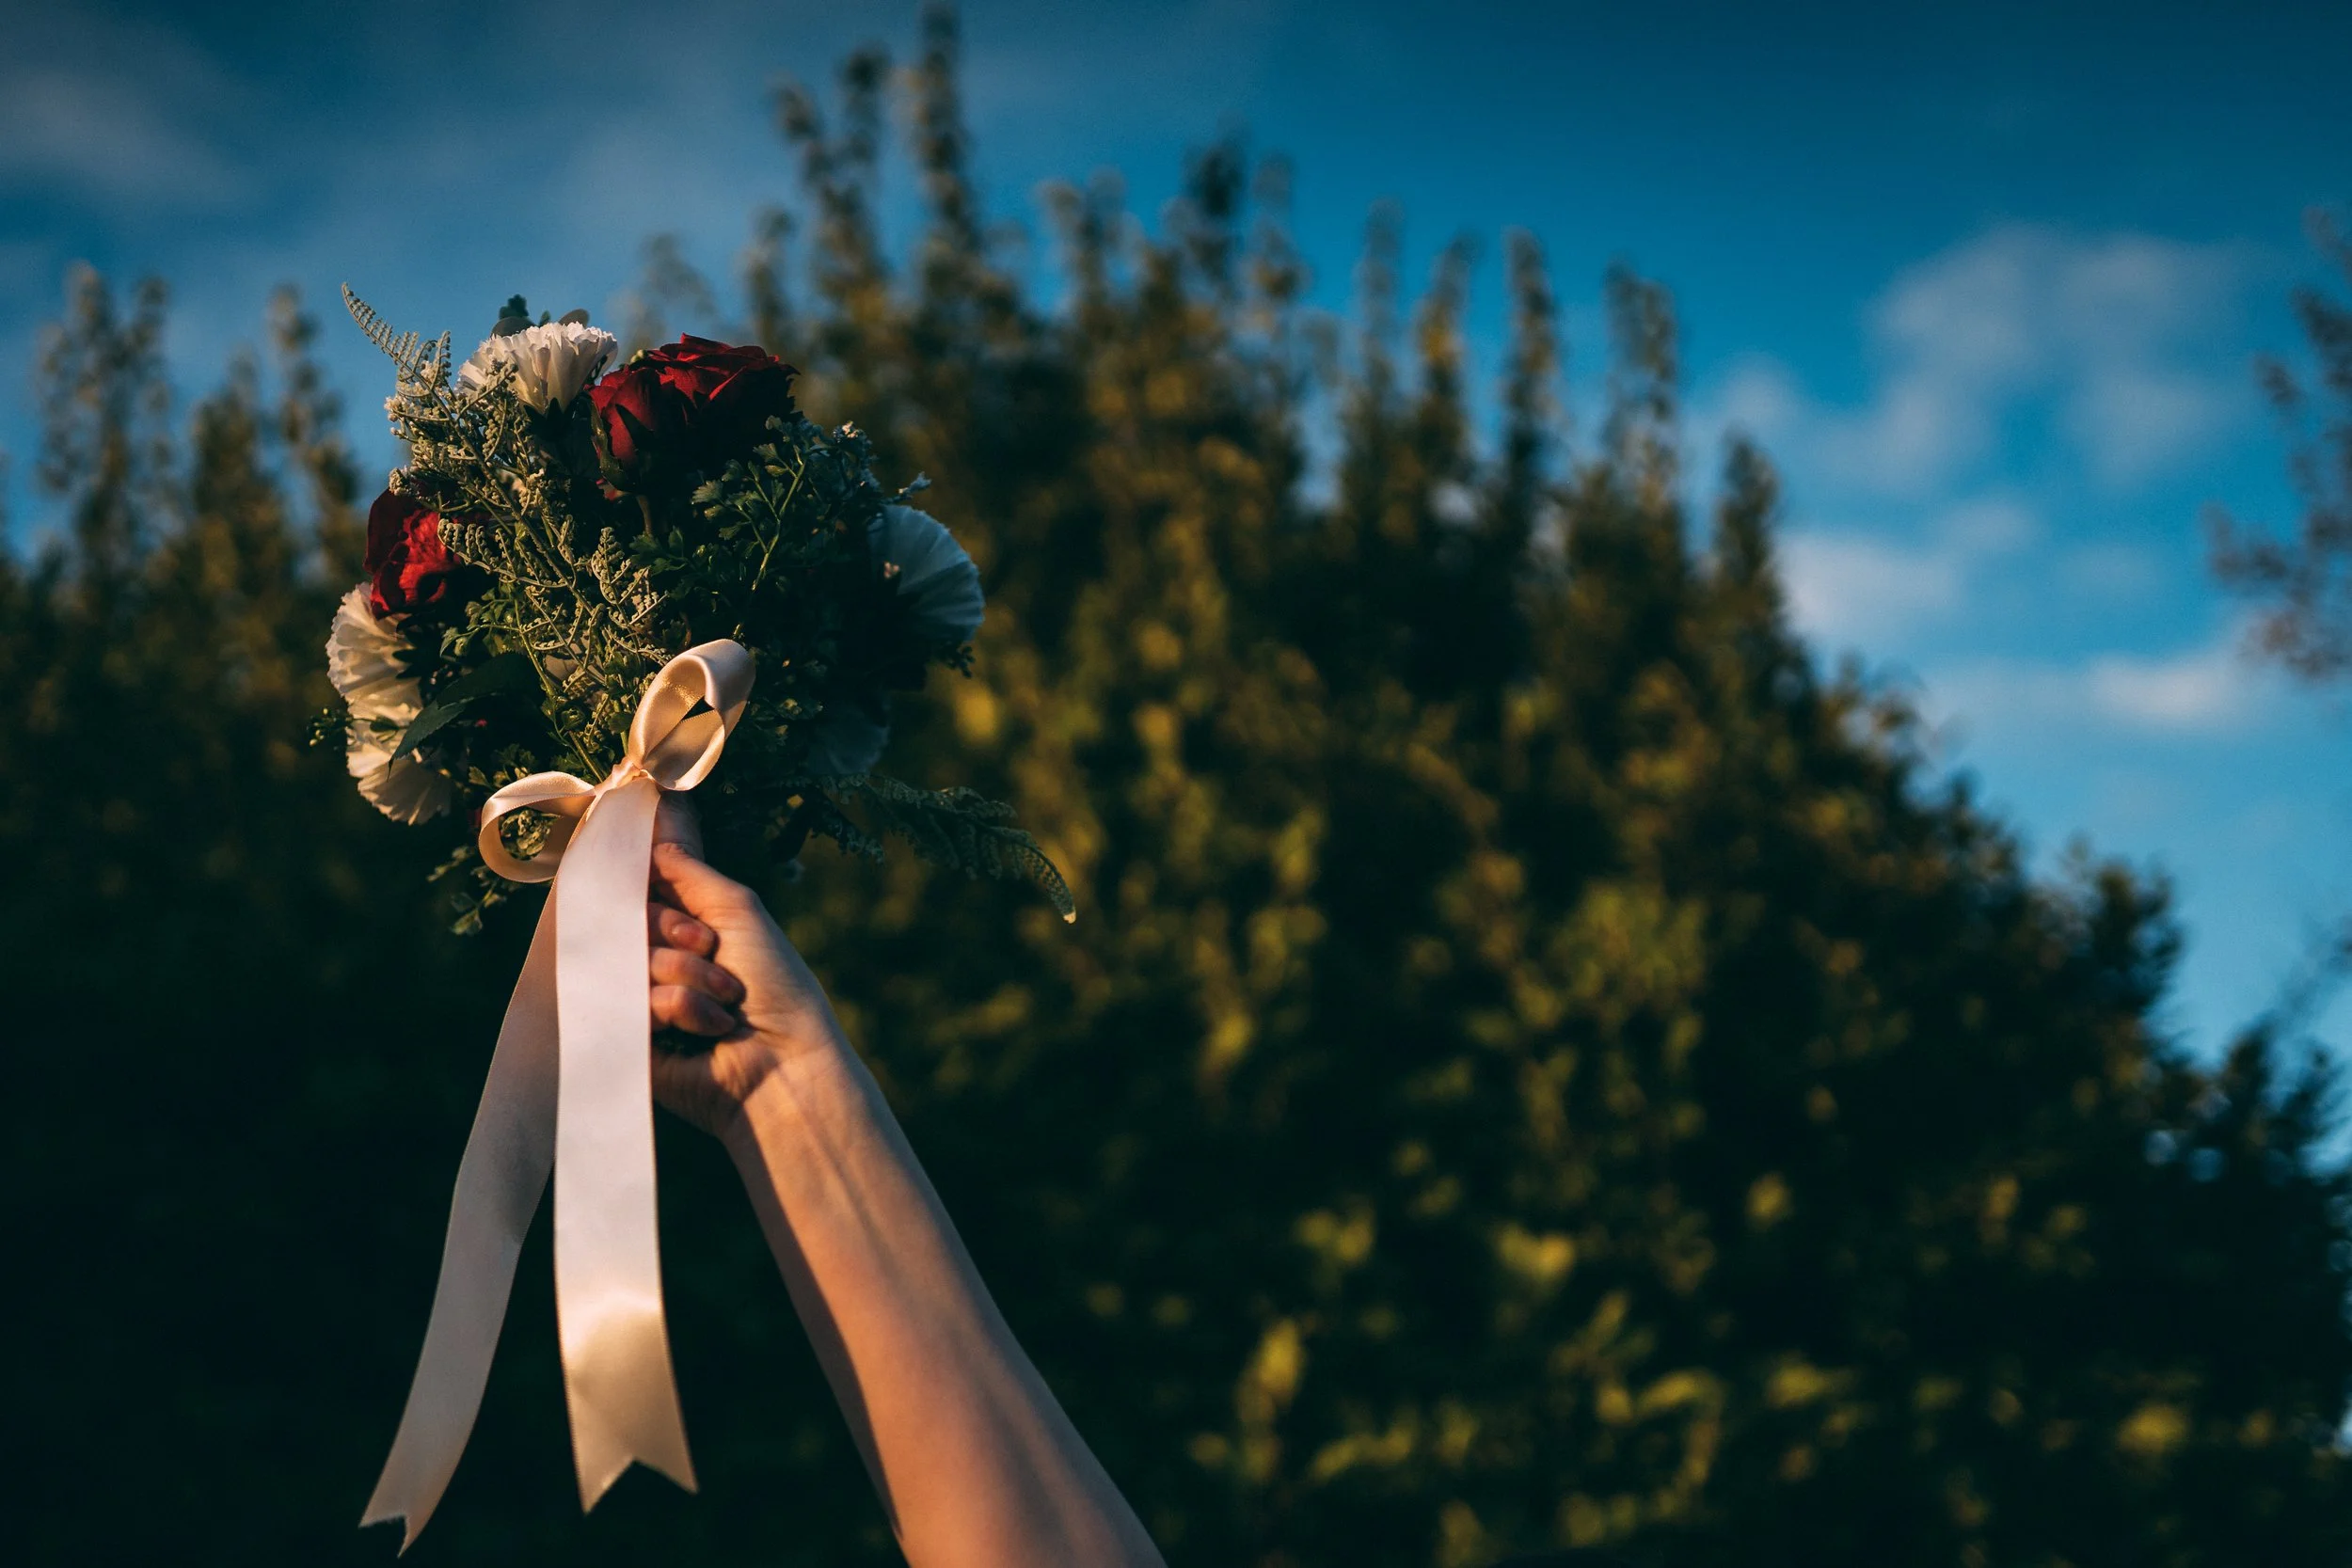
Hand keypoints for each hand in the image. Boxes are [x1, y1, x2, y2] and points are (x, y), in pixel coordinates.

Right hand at [644, 835, 850, 1138]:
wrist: (784, 1062)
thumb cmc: (775, 986)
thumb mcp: (740, 911)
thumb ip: (692, 873)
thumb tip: (652, 838)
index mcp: (683, 932)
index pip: (640, 894)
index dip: (658, 897)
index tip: (695, 918)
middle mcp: (657, 962)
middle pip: (629, 920)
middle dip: (680, 935)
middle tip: (714, 954)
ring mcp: (640, 1001)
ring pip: (632, 959)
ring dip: (690, 977)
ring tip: (725, 1006)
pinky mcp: (629, 1038)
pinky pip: (633, 999)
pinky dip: (679, 1008)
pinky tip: (706, 1033)